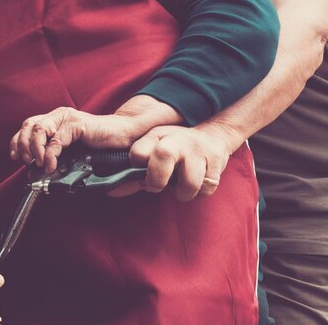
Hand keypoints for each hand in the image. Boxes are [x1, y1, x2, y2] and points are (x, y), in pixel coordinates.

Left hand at [9, 96, 183, 173]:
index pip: (28, 125)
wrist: (122, 137)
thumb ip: (55, 151)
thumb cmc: (98, 145)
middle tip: (28, 162)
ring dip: (35, 150)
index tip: (16, 157)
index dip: (18, 141)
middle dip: (24, 146)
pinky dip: (50, 154)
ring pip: (39, 129)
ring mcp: (69, 118)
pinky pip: (57, 139)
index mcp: (56, 119)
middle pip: (30, 125)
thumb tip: (36, 169)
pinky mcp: (78, 124)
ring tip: (39, 164)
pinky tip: (51, 165)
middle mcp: (60, 115)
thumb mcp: (71, 149)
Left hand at [110, 122, 232, 200]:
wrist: (212, 136)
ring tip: (181, 183)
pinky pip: (206, 189)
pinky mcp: (216, 163)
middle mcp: (177, 140)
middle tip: (159, 184)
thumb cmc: (175, 147)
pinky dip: (200, 191)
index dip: (136, 166)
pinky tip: (197, 180)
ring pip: (189, 184)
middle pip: (164, 155)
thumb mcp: (153, 149)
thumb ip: (133, 169)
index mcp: (157, 136)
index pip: (138, 153)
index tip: (141, 171)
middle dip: (158, 179)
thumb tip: (111, 191)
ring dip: (183, 191)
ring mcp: (198, 151)